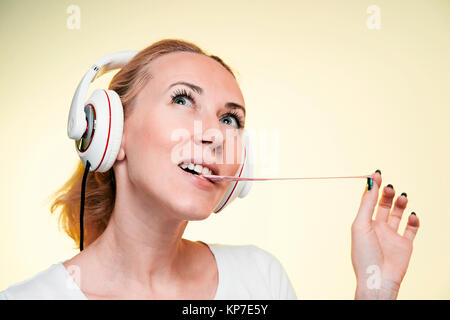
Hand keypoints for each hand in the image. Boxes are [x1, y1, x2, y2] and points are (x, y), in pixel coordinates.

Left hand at [351, 170, 419, 298]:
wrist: (378, 278)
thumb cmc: (364, 253)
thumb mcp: (361, 225)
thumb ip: (366, 204)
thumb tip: (370, 183)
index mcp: (364, 223)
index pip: (368, 200)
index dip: (372, 187)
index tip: (376, 173)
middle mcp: (377, 228)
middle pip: (383, 205)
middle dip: (387, 194)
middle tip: (389, 187)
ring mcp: (391, 235)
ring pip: (398, 214)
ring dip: (401, 203)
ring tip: (402, 197)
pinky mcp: (405, 244)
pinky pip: (411, 229)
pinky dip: (414, 220)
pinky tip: (413, 215)